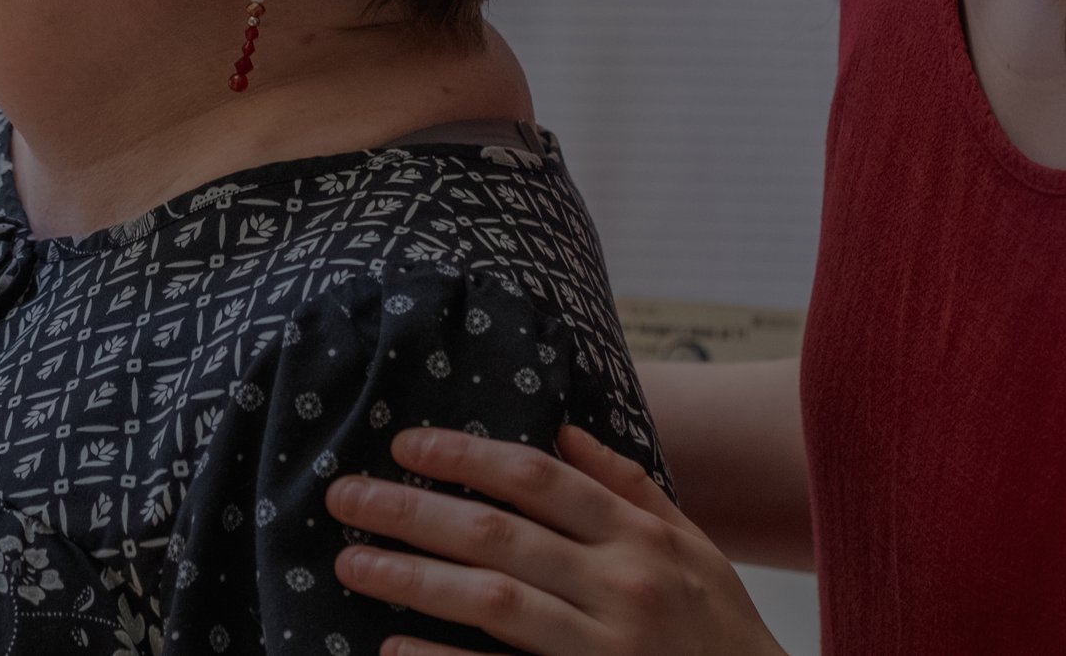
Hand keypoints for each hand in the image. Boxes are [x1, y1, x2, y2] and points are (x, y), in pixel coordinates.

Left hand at [327, 422, 791, 655]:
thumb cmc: (721, 629)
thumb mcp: (695, 546)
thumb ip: (629, 489)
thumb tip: (565, 432)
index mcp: (638, 538)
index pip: (537, 480)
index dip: (466, 457)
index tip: (406, 445)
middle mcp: (620, 585)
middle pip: (497, 535)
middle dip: (412, 512)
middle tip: (345, 498)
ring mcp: (603, 648)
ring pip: (492, 602)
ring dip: (412, 580)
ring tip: (350, 566)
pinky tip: (394, 650)